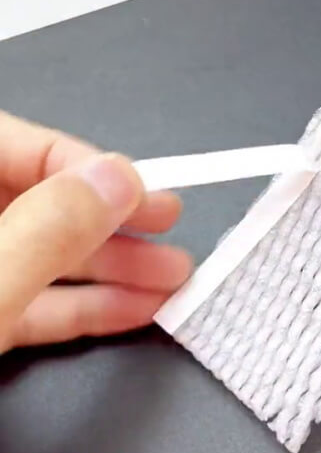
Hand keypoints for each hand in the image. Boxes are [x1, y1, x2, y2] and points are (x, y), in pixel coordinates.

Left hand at [0, 111, 191, 351]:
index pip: (15, 144)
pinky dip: (86, 307)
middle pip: (39, 201)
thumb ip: (48, 231)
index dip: (85, 165)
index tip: (143, 194)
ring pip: (43, 255)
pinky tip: (136, 308)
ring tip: (173, 279)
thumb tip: (118, 180)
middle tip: (169, 224)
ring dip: (113, 268)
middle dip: (112, 219)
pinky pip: (36, 302)